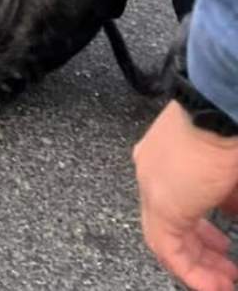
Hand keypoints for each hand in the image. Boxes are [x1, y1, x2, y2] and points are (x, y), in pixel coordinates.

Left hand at [134, 101, 237, 290]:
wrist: (218, 109)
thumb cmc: (226, 130)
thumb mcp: (228, 173)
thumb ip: (227, 195)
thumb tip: (231, 210)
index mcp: (164, 158)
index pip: (175, 204)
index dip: (199, 231)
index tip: (220, 246)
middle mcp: (152, 171)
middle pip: (168, 222)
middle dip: (200, 252)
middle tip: (223, 269)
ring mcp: (153, 185)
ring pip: (166, 238)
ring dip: (196, 265)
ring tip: (221, 282)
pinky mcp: (162, 201)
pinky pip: (168, 247)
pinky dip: (189, 271)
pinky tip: (212, 286)